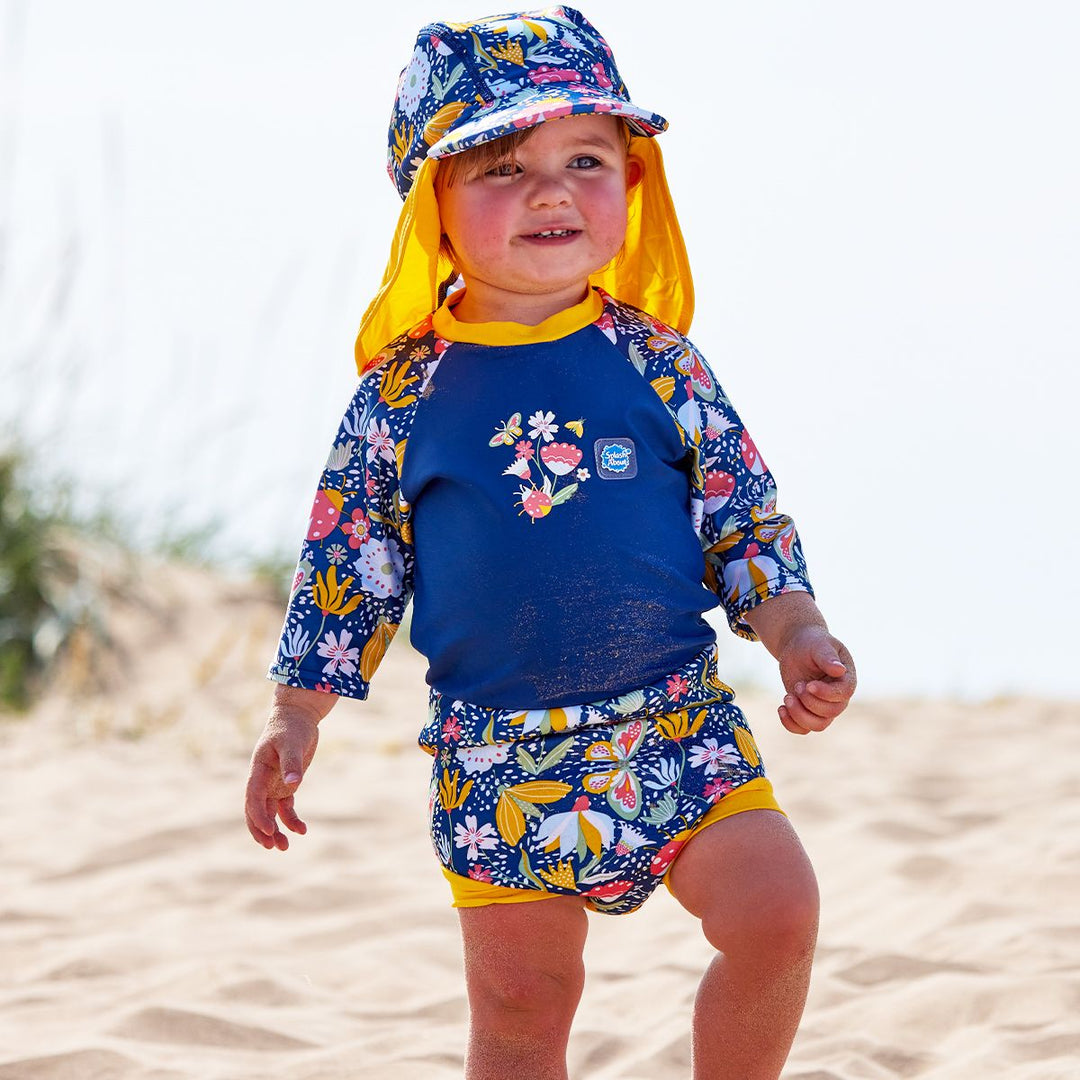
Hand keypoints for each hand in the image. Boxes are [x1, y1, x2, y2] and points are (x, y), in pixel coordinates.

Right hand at [244, 709, 319, 850]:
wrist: (298, 717)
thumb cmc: (292, 728)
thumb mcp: (293, 743)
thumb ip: (292, 763)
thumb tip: (294, 785)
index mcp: (258, 769)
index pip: (253, 797)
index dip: (258, 815)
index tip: (269, 830)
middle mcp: (262, 780)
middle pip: (256, 810)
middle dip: (261, 830)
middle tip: (273, 846)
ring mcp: (273, 784)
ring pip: (269, 813)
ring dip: (274, 830)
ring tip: (284, 847)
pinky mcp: (286, 785)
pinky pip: (285, 808)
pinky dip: (291, 820)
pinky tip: (301, 830)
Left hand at [776, 626, 855, 734]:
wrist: (798, 647)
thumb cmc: (811, 643)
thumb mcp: (819, 645)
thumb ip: (827, 658)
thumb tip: (839, 671)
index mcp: (846, 679)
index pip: (843, 694)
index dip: (826, 694)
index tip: (809, 684)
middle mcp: (838, 696)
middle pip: (830, 713)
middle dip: (809, 702)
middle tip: (797, 685)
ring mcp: (823, 706)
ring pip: (818, 725)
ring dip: (799, 715)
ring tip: (787, 697)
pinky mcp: (808, 711)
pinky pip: (803, 729)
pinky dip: (790, 724)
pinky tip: (781, 708)